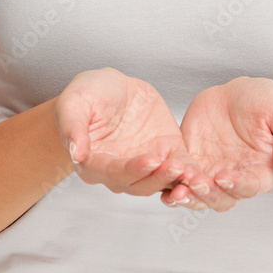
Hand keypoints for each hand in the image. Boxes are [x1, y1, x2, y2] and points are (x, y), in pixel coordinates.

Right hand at [53, 67, 215, 197]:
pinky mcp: (166, 152)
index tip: (149, 160)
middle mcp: (120, 171)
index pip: (114, 172)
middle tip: (174, 167)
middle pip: (140, 183)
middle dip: (158, 177)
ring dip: (175, 180)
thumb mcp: (74, 101)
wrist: (111, 88)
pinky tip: (200, 172)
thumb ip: (73, 126)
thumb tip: (74, 152)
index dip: (132, 169)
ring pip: (160, 181)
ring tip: (189, 171)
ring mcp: (145, 164)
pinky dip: (189, 173)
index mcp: (94, 162)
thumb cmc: (88, 94)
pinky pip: (179, 167)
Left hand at [160, 76, 272, 212]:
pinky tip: (158, 177)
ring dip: (186, 196)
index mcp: (262, 172)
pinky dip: (168, 182)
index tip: (224, 177)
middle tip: (195, 182)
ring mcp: (211, 172)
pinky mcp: (191, 160)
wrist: (242, 95)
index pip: (250, 186)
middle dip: (207, 194)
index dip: (238, 185)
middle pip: (220, 199)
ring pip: (197, 196)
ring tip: (175, 190)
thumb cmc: (270, 105)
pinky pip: (178, 177)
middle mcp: (235, 179)